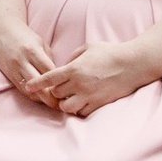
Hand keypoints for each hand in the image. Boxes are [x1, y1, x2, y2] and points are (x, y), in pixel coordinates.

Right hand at [0, 23, 57, 101]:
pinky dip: (32, 95)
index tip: (68, 92)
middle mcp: (22, 60)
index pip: (49, 72)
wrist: (2, 30)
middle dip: (51, 98)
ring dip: (41, 99)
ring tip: (52, 104)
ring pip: (29, 90)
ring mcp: (13, 68)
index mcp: (32, 51)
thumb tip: (58, 78)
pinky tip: (40, 97)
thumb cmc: (25, 36)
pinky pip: (21, 89)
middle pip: (39, 85)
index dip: (59, 84)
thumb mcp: (40, 43)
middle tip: (61, 105)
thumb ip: (48, 60)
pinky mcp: (8, 73)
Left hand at [33, 36, 152, 117]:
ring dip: (66, 103)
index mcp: (74, 68)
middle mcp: (79, 84)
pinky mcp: (100, 104)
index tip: (27, 87)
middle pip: (56, 94)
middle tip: (60, 88)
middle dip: (55, 92)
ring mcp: (90, 95)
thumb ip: (73, 57)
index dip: (36, 84)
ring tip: (71, 97)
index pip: (49, 78)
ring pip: (67, 107)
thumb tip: (65, 66)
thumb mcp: (88, 48)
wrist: (133, 64)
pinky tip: (83, 102)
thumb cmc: (110, 52)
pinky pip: (83, 112)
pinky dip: (80, 109)